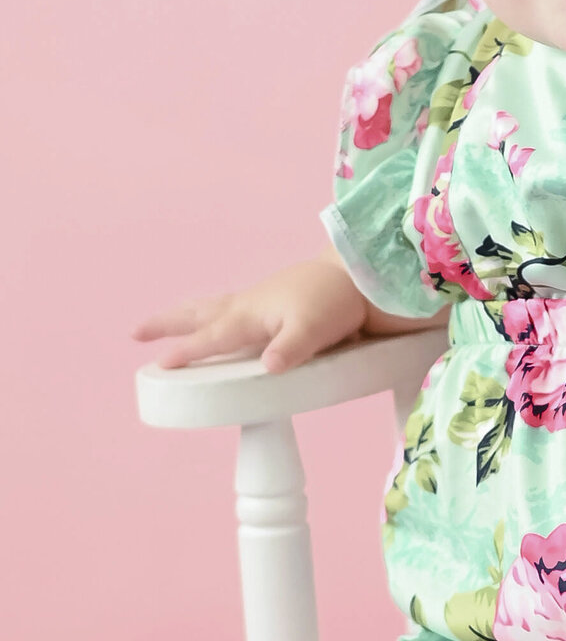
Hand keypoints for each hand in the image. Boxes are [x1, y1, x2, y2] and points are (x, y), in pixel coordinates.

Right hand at [132, 256, 367, 373]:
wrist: (356, 275)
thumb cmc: (334, 302)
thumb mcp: (315, 329)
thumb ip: (292, 347)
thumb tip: (270, 365)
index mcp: (251, 315)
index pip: (212, 337)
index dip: (187, 352)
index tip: (160, 364)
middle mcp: (247, 306)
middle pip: (198, 315)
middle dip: (166, 324)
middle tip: (134, 333)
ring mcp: (256, 301)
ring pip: (209, 308)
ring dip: (183, 315)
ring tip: (160, 324)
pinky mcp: (268, 301)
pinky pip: (227, 306)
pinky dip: (209, 312)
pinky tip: (214, 320)